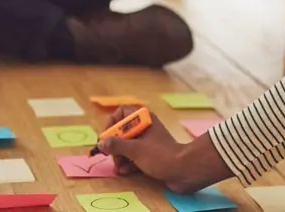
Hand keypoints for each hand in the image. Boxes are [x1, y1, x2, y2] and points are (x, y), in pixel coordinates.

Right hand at [97, 106, 230, 193]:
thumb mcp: (135, 149)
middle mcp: (146, 126)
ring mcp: (149, 140)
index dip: (112, 123)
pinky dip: (128, 162)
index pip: (122, 112)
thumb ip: (116, 145)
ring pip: (128, 145)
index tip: (107, 137)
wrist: (182, 169)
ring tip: (119, 167)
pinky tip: (125, 171)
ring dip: (120, 156)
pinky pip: (135, 155)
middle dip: (115, 145)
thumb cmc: (159, 155)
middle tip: (113, 157)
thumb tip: (101, 143)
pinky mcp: (151, 153)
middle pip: (122, 131)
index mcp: (144, 118)